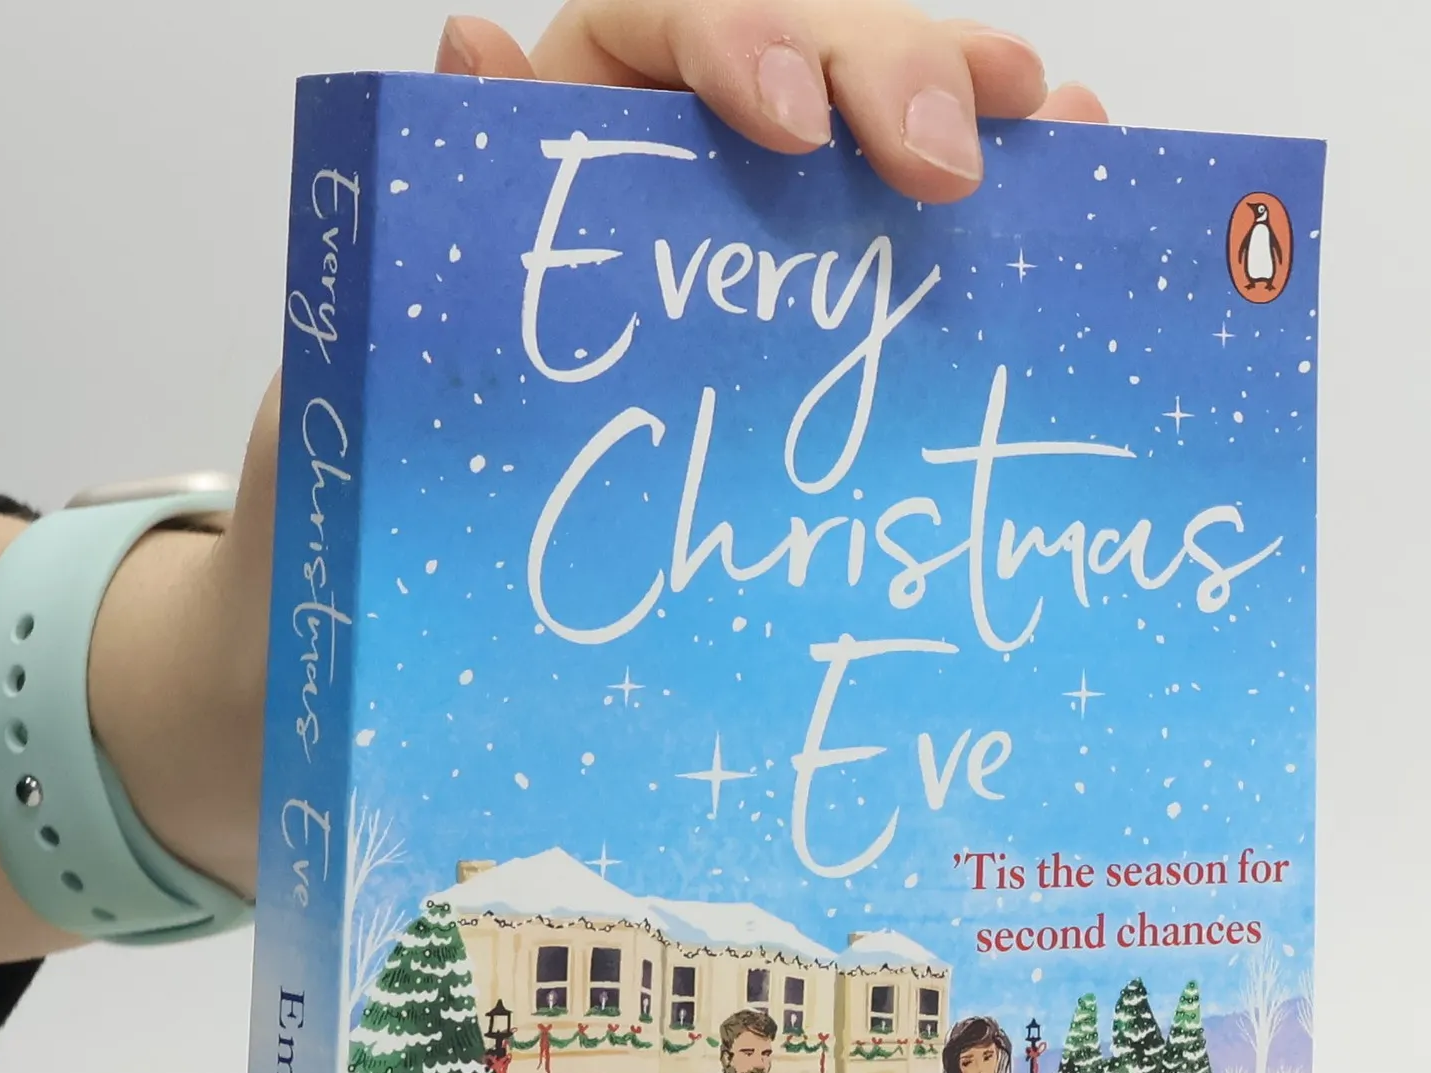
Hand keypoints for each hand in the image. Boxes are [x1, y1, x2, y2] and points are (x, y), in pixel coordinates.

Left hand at [203, 6, 1106, 887]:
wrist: (379, 652)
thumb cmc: (364, 511)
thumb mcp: (374, 366)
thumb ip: (422, 232)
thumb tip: (478, 53)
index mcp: (546, 161)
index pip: (651, 25)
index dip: (738, 35)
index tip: (788, 125)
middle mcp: (658, 188)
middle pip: (797, 55)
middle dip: (886, 72)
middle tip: (956, 156)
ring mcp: (745, 275)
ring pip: (867, 141)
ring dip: (964, 111)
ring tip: (1058, 133)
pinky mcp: (798, 369)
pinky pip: (900, 264)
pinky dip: (995, 219)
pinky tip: (1067, 190)